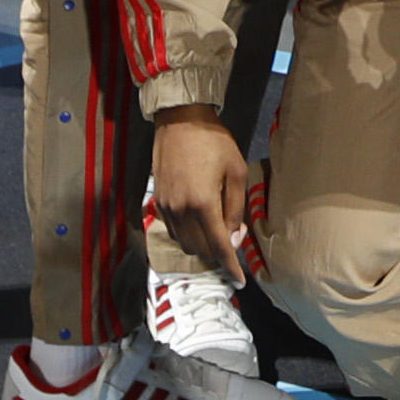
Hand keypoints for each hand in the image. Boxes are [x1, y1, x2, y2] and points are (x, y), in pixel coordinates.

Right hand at [152, 110, 254, 283]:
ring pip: (186, 244)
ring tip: (218, 226)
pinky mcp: (159, 202)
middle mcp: (181, 211)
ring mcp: (167, 208)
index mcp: (203, 204)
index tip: (240, 279)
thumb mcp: (236, 173)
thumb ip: (236, 210)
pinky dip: (189, 234)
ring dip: (204, 244)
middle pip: (202, 250)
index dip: (231, 267)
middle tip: (234, 235)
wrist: (180, 120)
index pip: (219, 247)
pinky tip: (200, 220)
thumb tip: (234, 239)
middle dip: (220, 252)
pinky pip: (175, 231)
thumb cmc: (214, 143)